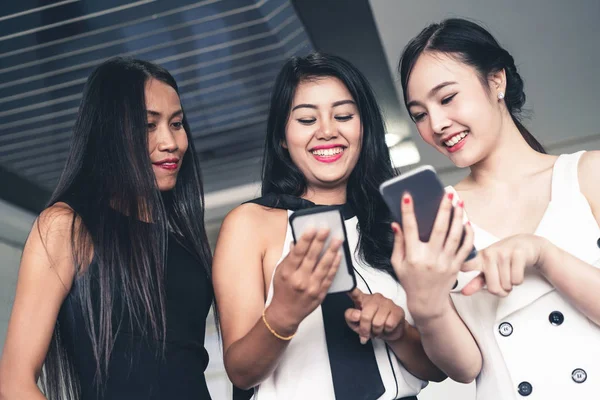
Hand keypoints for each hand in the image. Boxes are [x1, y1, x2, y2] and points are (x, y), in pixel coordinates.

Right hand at [267, 228, 342, 334]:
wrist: (285, 313)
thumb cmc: (282, 292)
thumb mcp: (279, 272)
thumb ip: (289, 257)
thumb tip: (296, 242)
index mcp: (287, 272)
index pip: (298, 252)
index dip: (306, 239)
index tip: (312, 228)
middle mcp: (299, 279)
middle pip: (312, 257)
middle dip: (320, 241)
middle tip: (327, 229)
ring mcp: (311, 287)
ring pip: (324, 266)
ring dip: (332, 251)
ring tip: (337, 240)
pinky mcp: (320, 293)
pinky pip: (329, 277)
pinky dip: (335, 266)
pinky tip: (339, 256)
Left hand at [344, 288, 407, 343]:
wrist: (390, 331)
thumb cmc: (371, 325)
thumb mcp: (356, 324)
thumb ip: (351, 317)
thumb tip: (357, 315)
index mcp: (363, 299)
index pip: (355, 292)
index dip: (350, 289)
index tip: (346, 287)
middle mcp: (375, 297)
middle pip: (365, 316)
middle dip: (366, 329)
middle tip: (368, 332)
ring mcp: (387, 302)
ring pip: (377, 322)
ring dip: (376, 331)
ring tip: (378, 329)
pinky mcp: (397, 310)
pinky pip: (389, 325)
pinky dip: (386, 331)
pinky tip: (387, 328)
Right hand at [391, 192, 474, 321]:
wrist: (427, 302)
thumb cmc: (411, 282)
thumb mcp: (397, 264)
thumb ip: (398, 243)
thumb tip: (396, 224)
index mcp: (413, 257)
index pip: (409, 229)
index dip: (407, 211)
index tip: (407, 196)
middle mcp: (430, 259)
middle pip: (439, 229)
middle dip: (443, 209)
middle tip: (447, 195)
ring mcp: (445, 262)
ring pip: (455, 236)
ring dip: (458, 217)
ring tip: (459, 203)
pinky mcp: (456, 266)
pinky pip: (465, 247)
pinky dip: (468, 234)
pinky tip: (467, 222)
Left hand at [461, 234, 548, 295]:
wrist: (527, 244)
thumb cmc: (505, 257)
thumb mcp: (489, 268)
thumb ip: (477, 281)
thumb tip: (464, 293)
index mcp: (479, 258)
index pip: (466, 266)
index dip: (462, 272)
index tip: (457, 282)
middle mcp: (489, 254)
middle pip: (493, 288)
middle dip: (502, 291)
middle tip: (504, 283)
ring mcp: (503, 253)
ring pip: (507, 285)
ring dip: (511, 285)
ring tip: (511, 273)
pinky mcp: (518, 254)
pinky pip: (517, 280)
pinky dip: (519, 280)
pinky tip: (518, 270)